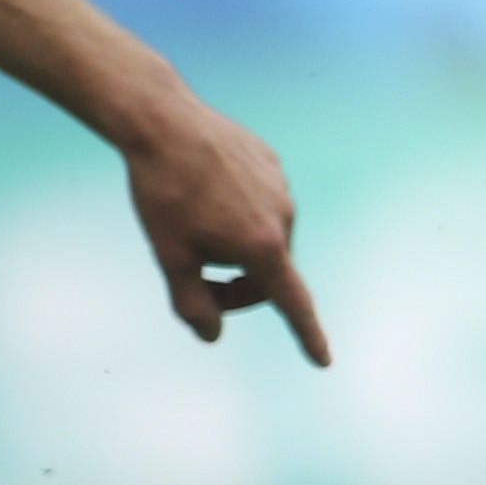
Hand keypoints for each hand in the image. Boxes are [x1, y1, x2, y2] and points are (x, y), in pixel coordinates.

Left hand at [122, 94, 329, 365]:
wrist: (163, 124)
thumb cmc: (162, 195)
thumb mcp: (169, 257)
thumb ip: (192, 304)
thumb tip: (212, 336)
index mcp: (262, 247)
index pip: (291, 303)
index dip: (306, 335)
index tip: (323, 360)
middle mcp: (284, 218)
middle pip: (267, 273)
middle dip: (236, 287)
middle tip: (195, 281)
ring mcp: (281, 188)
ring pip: (262, 236)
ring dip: (235, 247)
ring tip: (191, 224)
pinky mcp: (271, 164)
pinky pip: (258, 201)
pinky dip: (235, 212)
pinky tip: (201, 192)